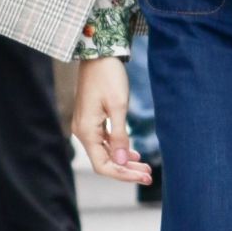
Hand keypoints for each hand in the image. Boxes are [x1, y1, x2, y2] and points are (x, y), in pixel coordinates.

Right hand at [72, 57, 153, 184]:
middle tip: (149, 175)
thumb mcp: (119, 106)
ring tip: (145, 166)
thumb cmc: (108, 77)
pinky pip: (104, 141)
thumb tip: (122, 162)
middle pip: (104, 161)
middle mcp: (82, 131)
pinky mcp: (91, 120)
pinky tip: (134, 154)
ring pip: (105, 152)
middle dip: (126, 170)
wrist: (98, 54)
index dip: (123, 174)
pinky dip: (119, 149)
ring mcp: (86, 126)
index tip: (143, 176)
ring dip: (124, 161)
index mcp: (87, 131)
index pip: (103, 165)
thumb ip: (121, 136)